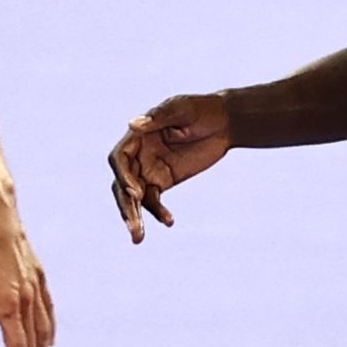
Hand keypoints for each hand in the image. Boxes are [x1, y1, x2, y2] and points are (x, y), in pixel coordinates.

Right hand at [107, 93, 232, 241]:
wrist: (226, 122)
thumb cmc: (203, 109)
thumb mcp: (182, 110)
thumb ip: (159, 118)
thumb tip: (132, 124)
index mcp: (138, 136)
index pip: (119, 159)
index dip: (122, 176)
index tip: (135, 193)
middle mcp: (139, 154)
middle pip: (122, 183)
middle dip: (126, 206)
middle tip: (134, 226)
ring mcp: (149, 169)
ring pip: (134, 198)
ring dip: (135, 217)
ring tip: (138, 238)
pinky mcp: (163, 181)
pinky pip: (154, 201)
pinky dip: (158, 213)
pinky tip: (169, 222)